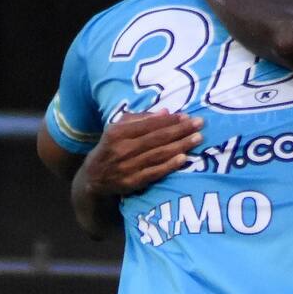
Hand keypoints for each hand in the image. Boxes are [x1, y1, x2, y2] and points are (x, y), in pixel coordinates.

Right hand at [79, 109, 203, 196]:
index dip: (169, 120)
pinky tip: (184, 159)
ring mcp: (127, 166)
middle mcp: (122, 148)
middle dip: (180, 130)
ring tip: (198, 138)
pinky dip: (170, 165)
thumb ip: (140, 119)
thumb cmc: (110, 148)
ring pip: (158, 154)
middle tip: (200, 124)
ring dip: (180, 145)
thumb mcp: (117, 129)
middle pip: (157, 138)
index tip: (187, 116)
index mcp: (118, 132)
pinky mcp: (132, 182)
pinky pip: (155, 172)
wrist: (93, 178)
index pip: (148, 124)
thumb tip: (166, 111)